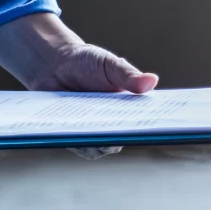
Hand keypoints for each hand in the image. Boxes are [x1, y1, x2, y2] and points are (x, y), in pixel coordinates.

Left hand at [26, 42, 158, 159]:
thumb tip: (152, 81)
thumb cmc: (87, 62)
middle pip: (126, 137)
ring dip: (100, 143)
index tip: (157, 124)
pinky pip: (79, 145)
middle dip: (126, 136)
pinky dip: (79, 141)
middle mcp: (116, 124)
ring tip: (98, 132)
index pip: (147, 120)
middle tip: (123, 130)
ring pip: (102, 147)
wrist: (54, 64)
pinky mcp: (74, 137)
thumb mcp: (110, 65)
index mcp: (131, 107)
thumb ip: (129, 75)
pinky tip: (75, 133)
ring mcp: (95, 133)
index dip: (154, 125)